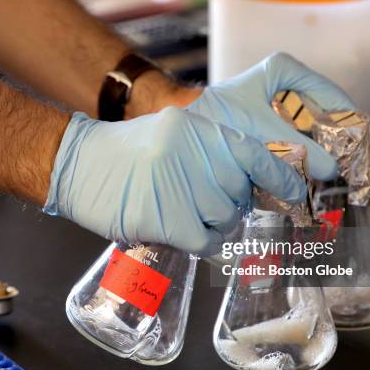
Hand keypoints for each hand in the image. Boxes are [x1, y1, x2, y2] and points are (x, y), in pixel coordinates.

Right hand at [45, 107, 305, 254]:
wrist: (76, 163)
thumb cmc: (127, 154)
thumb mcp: (173, 135)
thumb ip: (211, 151)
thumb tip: (252, 181)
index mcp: (196, 128)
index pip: (254, 154)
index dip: (280, 176)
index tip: (294, 191)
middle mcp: (190, 152)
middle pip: (239, 192)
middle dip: (231, 203)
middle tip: (208, 202)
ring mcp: (176, 185)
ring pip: (225, 218)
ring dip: (213, 222)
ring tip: (185, 212)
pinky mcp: (164, 218)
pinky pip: (206, 241)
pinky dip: (202, 241)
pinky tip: (182, 230)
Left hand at [186, 52, 358, 180]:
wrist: (186, 125)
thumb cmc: (218, 118)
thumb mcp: (261, 130)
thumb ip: (297, 148)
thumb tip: (331, 170)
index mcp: (285, 70)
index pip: (331, 95)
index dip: (350, 121)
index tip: (363, 145)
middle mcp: (285, 80)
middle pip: (323, 111)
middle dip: (337, 138)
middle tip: (354, 163)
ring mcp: (277, 99)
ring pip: (310, 125)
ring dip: (322, 148)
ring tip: (338, 171)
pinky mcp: (270, 118)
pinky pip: (295, 135)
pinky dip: (304, 152)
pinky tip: (313, 169)